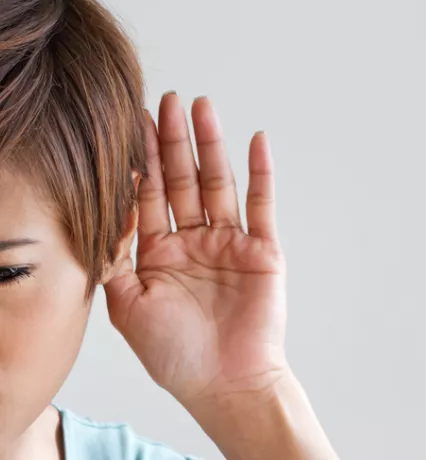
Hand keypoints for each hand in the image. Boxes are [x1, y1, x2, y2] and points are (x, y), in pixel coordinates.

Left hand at [103, 93, 288, 409]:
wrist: (226, 382)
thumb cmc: (176, 353)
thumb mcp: (126, 307)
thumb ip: (114, 258)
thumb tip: (104, 213)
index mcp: (161, 251)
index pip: (148, 194)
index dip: (141, 159)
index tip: (134, 123)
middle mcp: (194, 240)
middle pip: (182, 180)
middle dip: (175, 142)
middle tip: (170, 101)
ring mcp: (229, 241)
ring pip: (219, 183)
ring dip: (212, 147)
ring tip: (203, 109)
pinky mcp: (262, 248)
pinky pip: (262, 204)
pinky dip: (261, 173)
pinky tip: (257, 141)